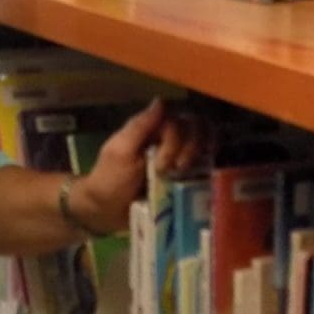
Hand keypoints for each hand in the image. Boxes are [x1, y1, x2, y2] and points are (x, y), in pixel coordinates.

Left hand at [68, 99, 201, 234]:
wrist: (106, 212)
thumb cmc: (109, 179)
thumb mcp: (121, 151)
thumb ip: (140, 126)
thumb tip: (161, 101)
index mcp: (152, 129)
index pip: (179, 122)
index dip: (176, 142)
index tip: (162, 165)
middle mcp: (169, 139)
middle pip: (197, 129)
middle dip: (191, 149)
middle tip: (177, 170)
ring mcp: (179, 158)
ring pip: (205, 145)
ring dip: (199, 158)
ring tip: (184, 176)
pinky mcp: (186, 178)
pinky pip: (206, 168)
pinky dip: (208, 170)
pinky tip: (201, 181)